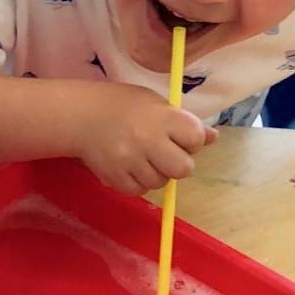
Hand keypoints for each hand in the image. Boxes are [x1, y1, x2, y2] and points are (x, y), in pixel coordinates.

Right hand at [73, 84, 216, 196]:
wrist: (81, 115)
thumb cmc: (124, 105)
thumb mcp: (156, 104)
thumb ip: (184, 121)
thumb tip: (213, 138)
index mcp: (162, 117)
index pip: (195, 139)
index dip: (190, 140)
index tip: (178, 135)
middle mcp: (148, 140)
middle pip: (183, 169)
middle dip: (178, 163)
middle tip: (164, 153)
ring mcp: (130, 161)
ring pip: (161, 182)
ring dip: (156, 173)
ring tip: (142, 156)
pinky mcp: (115, 177)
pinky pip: (139, 191)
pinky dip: (138, 182)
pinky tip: (130, 166)